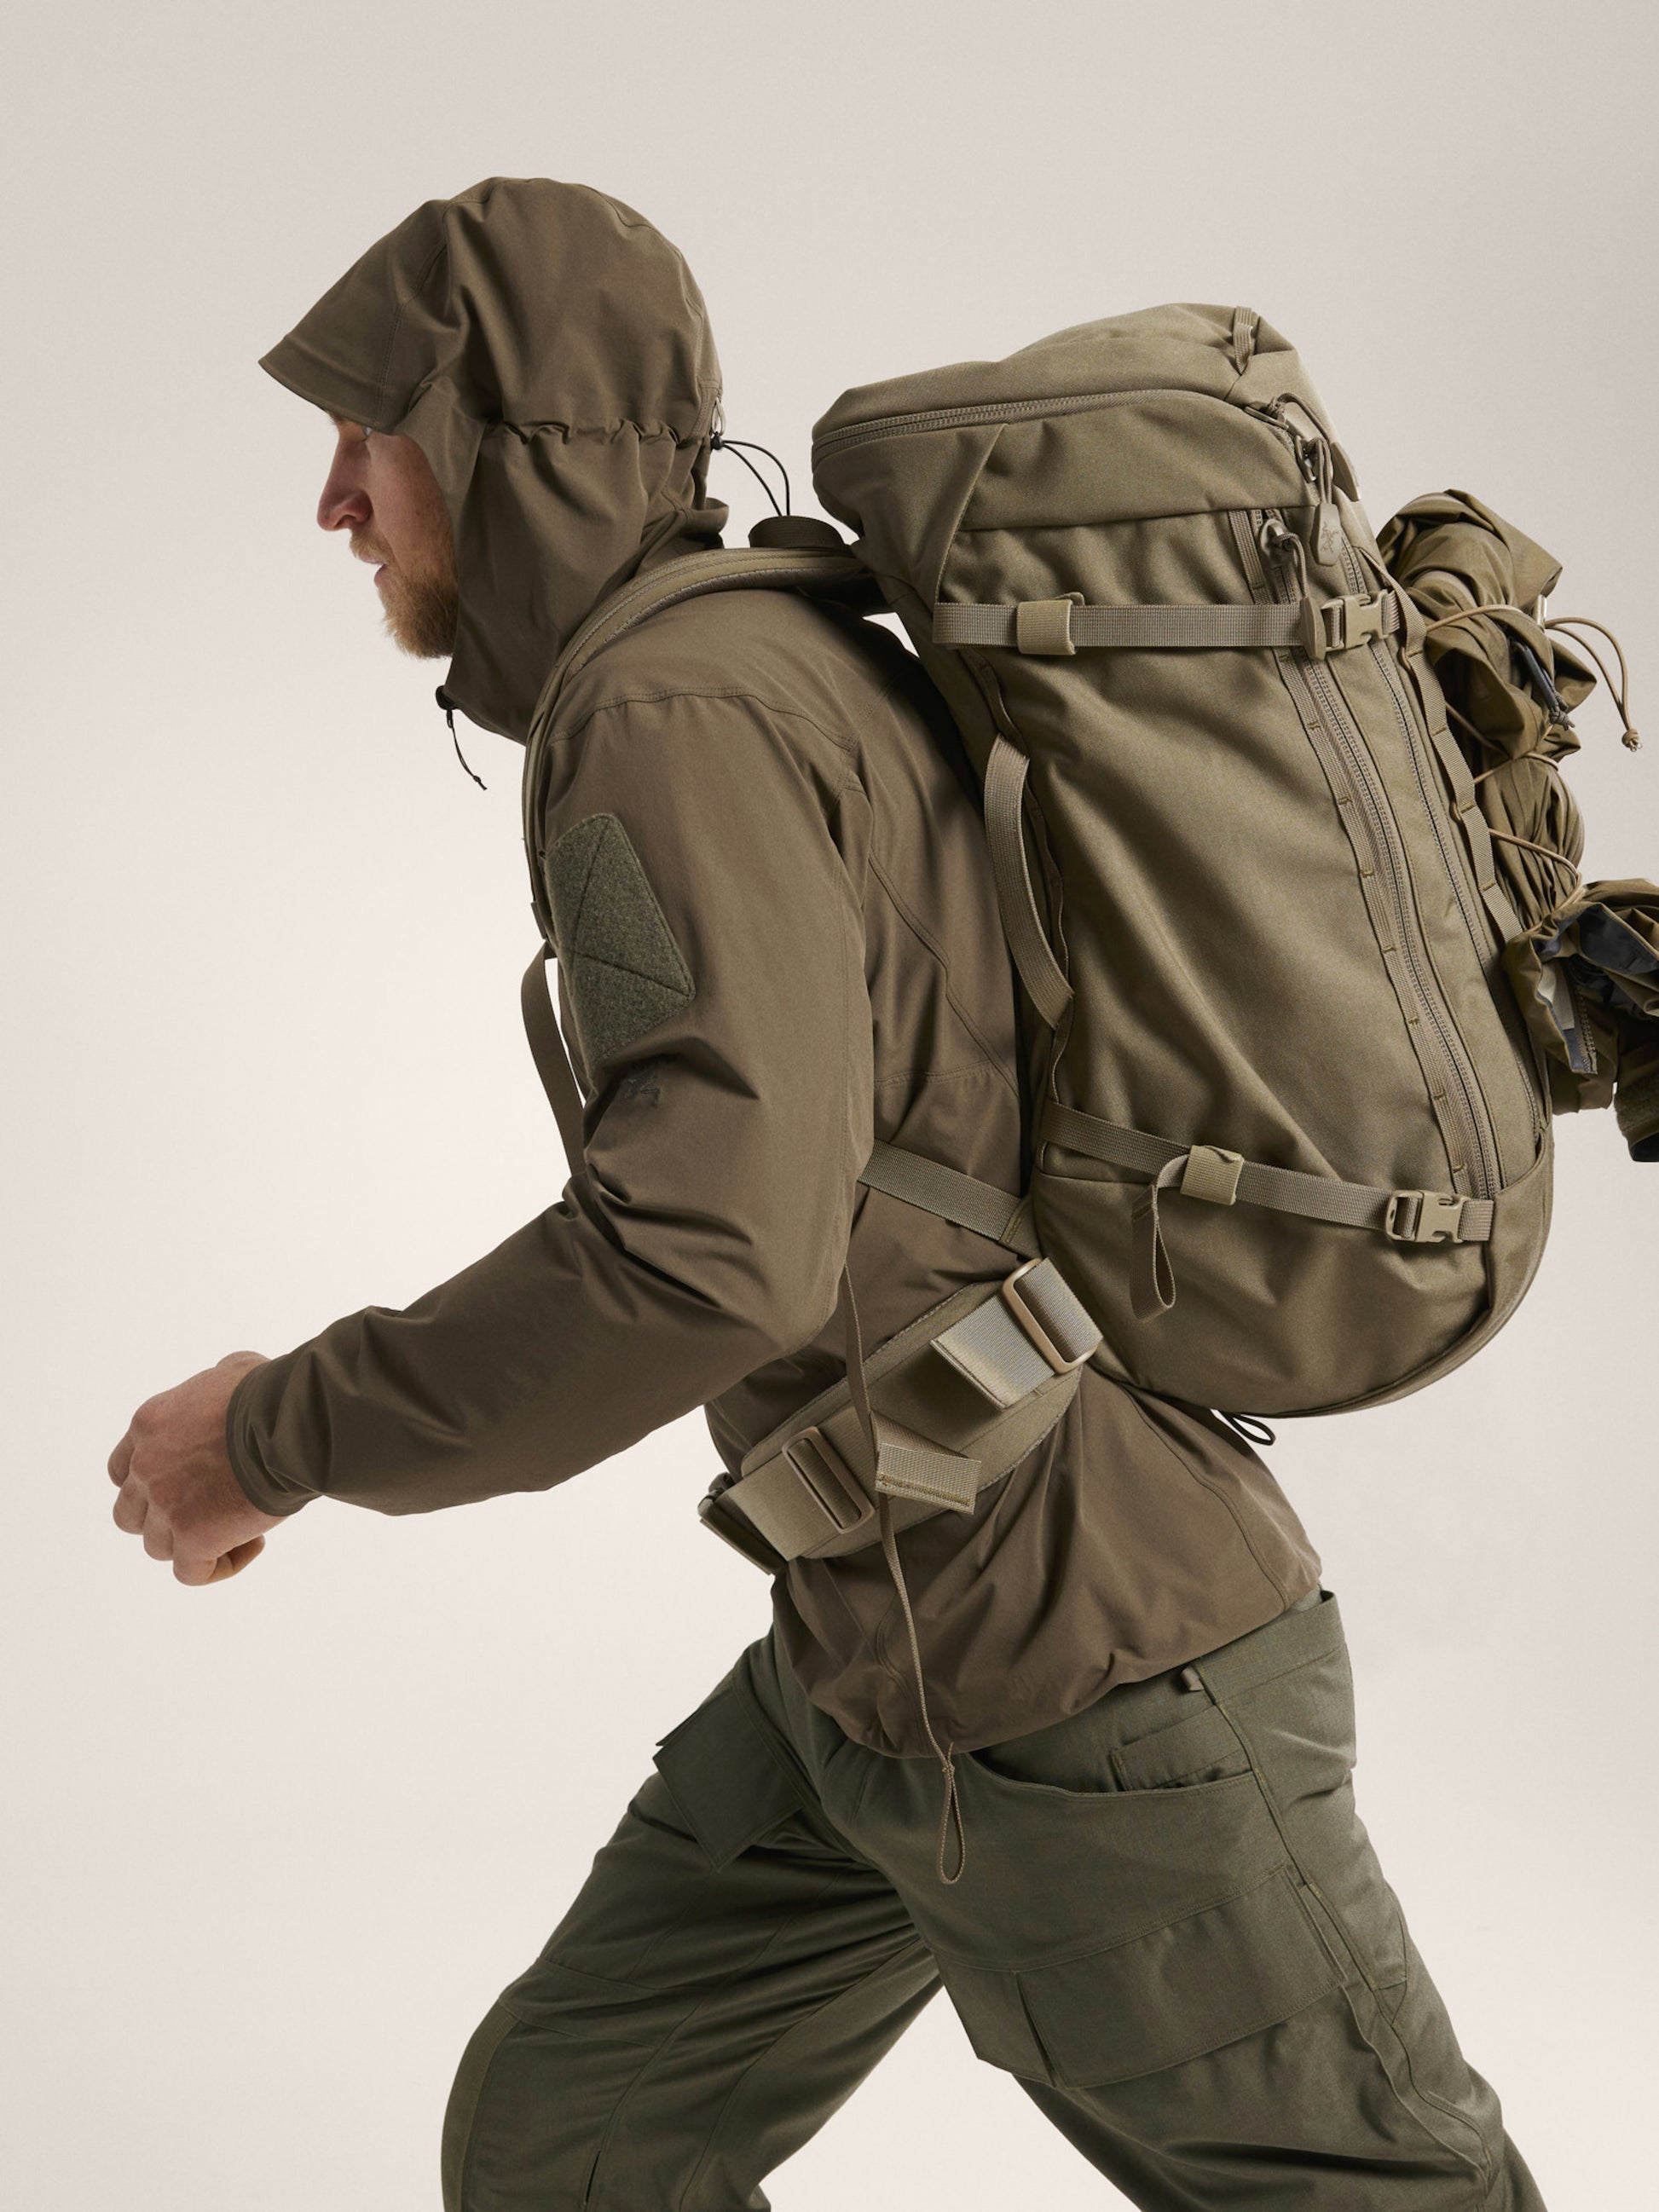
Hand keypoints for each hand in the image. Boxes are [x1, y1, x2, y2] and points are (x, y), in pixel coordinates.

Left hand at [109, 1353, 283, 1584]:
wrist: (290, 1423)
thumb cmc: (272, 1393)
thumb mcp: (233, 1368)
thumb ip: (216, 1381)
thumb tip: (227, 1382)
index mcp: (150, 1425)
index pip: (124, 1469)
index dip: (151, 1483)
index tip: (189, 1483)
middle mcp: (147, 1466)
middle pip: (131, 1513)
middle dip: (165, 1516)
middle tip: (208, 1509)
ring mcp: (166, 1505)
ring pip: (158, 1545)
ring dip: (194, 1541)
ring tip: (240, 1527)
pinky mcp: (194, 1538)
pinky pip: (191, 1572)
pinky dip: (219, 1566)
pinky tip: (253, 1544)